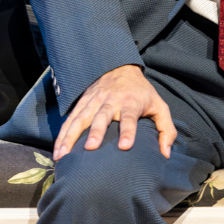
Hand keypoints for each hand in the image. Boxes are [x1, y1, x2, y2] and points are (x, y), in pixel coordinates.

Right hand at [53, 64, 175, 160]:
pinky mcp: (82, 103)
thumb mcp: (159, 106)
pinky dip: (63, 134)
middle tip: (90, 148)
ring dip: (71, 137)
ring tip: (63, 155)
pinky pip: (70, 119)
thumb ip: (166, 129)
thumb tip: (165, 154)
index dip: (128, 131)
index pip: (129, 117)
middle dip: (96, 132)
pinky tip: (57, 151)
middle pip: (102, 117)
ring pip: (80, 119)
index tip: (125, 146)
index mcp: (130, 102)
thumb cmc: (142, 92)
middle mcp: (110, 101)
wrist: (120, 67)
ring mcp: (94, 101)